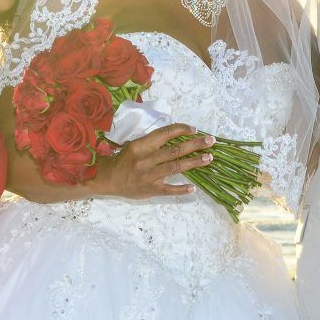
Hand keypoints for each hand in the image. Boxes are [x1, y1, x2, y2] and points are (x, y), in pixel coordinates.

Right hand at [89, 123, 213, 199]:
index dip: (181, 130)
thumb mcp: (135, 145)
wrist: (108, 179)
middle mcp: (146, 159)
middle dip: (195, 145)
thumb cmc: (125, 160)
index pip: (164, 134)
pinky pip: (168, 190)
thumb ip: (153, 142)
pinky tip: (193, 188)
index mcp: (142, 145)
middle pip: (175, 150)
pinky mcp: (151, 190)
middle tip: (211, 141)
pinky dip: (181, 189)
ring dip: (194, 162)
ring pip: (175, 167)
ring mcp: (149, 176)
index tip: (194, 129)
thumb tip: (177, 135)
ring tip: (209, 158)